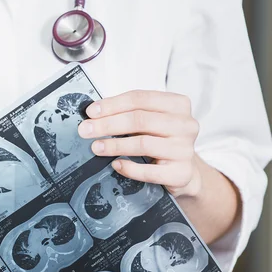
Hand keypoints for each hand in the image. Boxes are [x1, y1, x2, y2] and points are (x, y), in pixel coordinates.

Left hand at [78, 90, 201, 197]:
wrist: (183, 171)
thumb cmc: (161, 140)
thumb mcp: (150, 121)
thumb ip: (128, 113)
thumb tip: (93, 115)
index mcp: (177, 104)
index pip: (140, 99)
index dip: (112, 104)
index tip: (91, 112)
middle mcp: (185, 124)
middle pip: (140, 120)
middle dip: (108, 124)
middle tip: (86, 130)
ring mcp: (185, 149)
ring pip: (143, 143)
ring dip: (115, 145)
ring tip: (96, 147)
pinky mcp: (181, 172)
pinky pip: (150, 171)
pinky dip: (130, 168)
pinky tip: (116, 164)